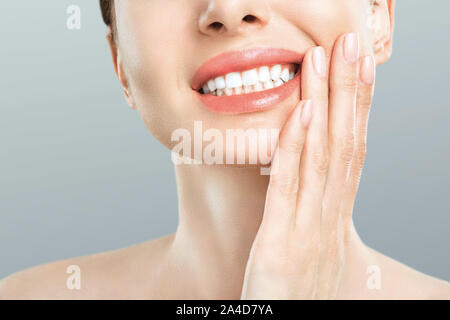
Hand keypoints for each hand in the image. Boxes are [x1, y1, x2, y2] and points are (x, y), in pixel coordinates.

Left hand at [241, 33, 375, 298]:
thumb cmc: (294, 293)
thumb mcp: (310, 248)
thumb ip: (311, 212)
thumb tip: (311, 180)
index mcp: (335, 217)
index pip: (352, 151)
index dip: (358, 108)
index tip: (361, 69)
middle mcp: (329, 218)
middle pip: (343, 143)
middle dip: (348, 91)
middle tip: (350, 44)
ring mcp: (308, 230)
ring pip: (322, 156)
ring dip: (325, 104)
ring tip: (325, 60)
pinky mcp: (281, 245)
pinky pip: (290, 188)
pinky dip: (297, 148)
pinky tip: (302, 113)